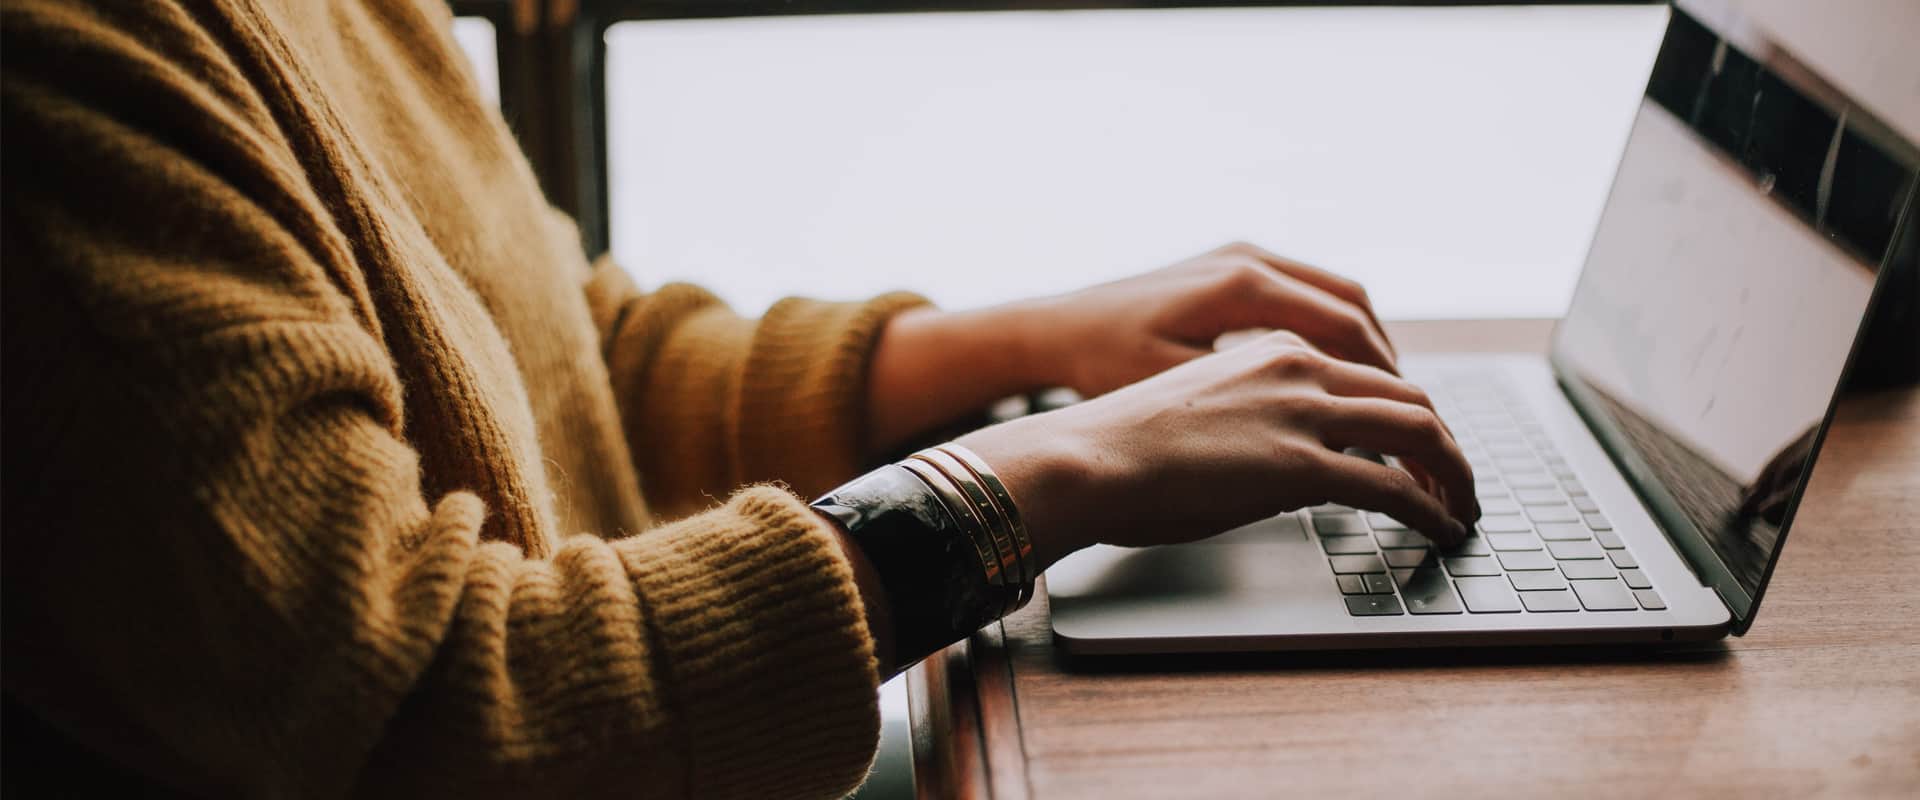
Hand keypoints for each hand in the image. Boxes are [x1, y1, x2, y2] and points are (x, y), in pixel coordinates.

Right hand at [956, 332, 1477, 569]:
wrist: (1084, 458)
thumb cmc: (1122, 444)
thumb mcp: (1202, 407)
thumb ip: (1256, 416)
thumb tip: (1284, 462)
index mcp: (1273, 348)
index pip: (1369, 373)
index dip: (1408, 414)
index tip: (1420, 448)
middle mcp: (1298, 366)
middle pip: (1410, 397)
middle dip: (1446, 445)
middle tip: (1458, 482)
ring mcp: (1303, 413)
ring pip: (1419, 432)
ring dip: (1453, 474)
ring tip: (1462, 508)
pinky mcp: (1301, 465)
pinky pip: (1394, 487)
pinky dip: (1431, 509)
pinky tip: (1440, 529)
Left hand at [1018, 242, 1397, 397]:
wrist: (1054, 328)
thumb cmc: (1103, 364)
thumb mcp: (1177, 391)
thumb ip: (1252, 406)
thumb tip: (1325, 438)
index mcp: (1242, 286)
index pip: (1345, 329)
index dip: (1385, 380)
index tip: (1407, 421)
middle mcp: (1249, 259)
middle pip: (1352, 307)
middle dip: (1387, 364)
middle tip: (1412, 415)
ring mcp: (1241, 256)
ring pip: (1335, 295)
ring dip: (1366, 345)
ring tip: (1386, 399)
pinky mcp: (1230, 266)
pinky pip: (1306, 292)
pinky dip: (1334, 331)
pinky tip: (1337, 373)